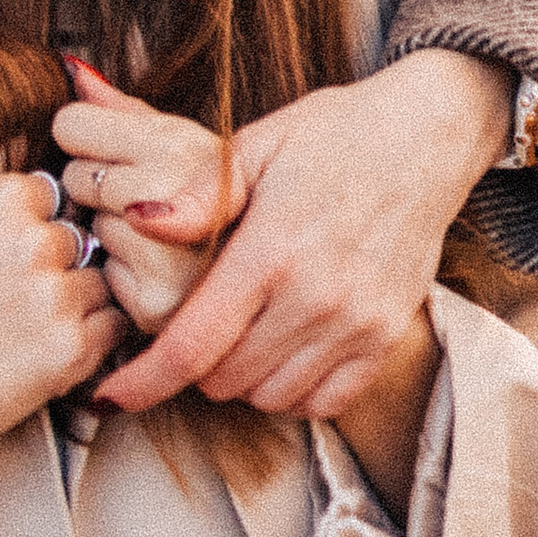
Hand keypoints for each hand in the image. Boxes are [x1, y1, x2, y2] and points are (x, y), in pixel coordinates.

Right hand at [0, 173, 120, 536]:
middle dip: (57, 263)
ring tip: (25, 327)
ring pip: (101, 278)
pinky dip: (89, 338)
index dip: (33, 226)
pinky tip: (42, 349)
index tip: (7, 257)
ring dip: (78, 300)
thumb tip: (27, 145)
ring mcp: (56, 296)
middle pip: (79, 234)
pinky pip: (112, 325)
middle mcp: (31, 241)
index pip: (52, 191)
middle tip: (14, 299)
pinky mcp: (73, 349)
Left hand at [86, 48, 512, 420]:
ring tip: (243, 330)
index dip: (144, 381)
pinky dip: (294, 389)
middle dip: (195, 363)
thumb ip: (198, 197)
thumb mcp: (257, 145)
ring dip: (243, 379)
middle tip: (197, 322)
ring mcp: (358, 323)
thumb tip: (138, 221)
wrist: (427, 135)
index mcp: (271, 250)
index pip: (193, 345)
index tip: (110, 396)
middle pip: (225, 380)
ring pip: (271, 397)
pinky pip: (325, 402)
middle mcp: (317, 297)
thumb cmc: (333, 134)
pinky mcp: (389, 336)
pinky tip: (285, 349)